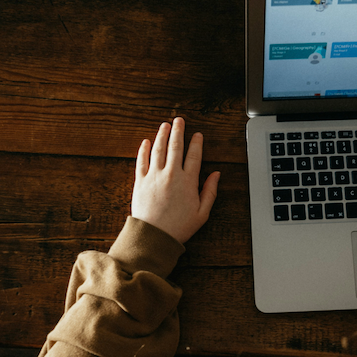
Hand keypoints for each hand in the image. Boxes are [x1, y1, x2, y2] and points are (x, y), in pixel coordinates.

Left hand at [131, 117, 219, 243]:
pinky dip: (144, 149)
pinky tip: (146, 142)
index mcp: (188, 181)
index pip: (194, 155)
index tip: (198, 135)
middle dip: (178, 131)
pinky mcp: (140, 181)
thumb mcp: (202, 213)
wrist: (154, 236)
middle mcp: (171, 174)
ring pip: (158, 149)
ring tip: (165, 125)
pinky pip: (141, 160)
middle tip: (179, 120)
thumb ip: (210, 191)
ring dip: (162, 135)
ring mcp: (154, 176)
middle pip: (175, 146)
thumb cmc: (179, 227)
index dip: (197, 143)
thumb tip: (216, 175)